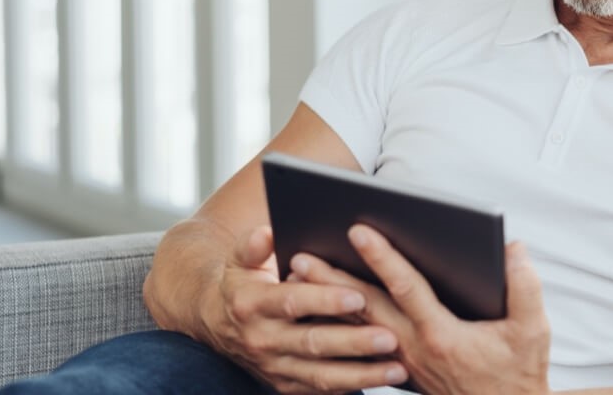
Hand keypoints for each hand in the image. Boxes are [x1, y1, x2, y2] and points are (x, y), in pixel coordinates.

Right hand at [199, 225, 410, 392]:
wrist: (215, 323)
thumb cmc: (241, 282)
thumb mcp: (239, 260)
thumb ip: (253, 246)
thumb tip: (266, 233)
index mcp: (252, 304)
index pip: (292, 301)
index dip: (325, 299)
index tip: (358, 295)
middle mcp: (262, 340)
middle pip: (313, 342)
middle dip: (353, 342)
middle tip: (390, 337)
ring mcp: (274, 367)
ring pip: (321, 374)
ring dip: (361, 375)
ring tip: (397, 369)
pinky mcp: (284, 385)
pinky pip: (321, 390)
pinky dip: (351, 387)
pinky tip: (381, 382)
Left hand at [291, 225, 551, 394]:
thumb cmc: (519, 374)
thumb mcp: (533, 331)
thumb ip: (525, 285)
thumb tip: (512, 248)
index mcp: (442, 336)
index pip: (405, 288)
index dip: (382, 257)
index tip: (358, 230)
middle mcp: (414, 349)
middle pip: (365, 308)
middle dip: (331, 280)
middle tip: (299, 254)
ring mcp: (404, 361)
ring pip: (357, 325)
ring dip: (327, 300)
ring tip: (300, 276)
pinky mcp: (401, 370)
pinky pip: (361, 344)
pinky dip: (339, 324)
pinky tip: (323, 309)